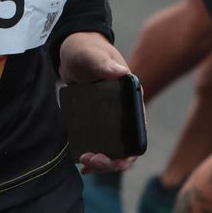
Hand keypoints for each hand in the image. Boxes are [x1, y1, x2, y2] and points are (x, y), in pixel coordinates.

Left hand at [57, 32, 137, 174]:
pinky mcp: (97, 121)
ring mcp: (111, 118)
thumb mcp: (92, 56)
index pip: (140, 132)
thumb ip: (104, 64)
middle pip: (127, 146)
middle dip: (112, 161)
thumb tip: (122, 72)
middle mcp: (125, 111)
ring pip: (114, 149)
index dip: (129, 150)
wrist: (72, 51)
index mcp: (132, 98)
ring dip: (102, 161)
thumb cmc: (86, 50)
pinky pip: (100, 144)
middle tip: (90, 160)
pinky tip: (81, 163)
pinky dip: (93, 155)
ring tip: (84, 162)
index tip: (108, 155)